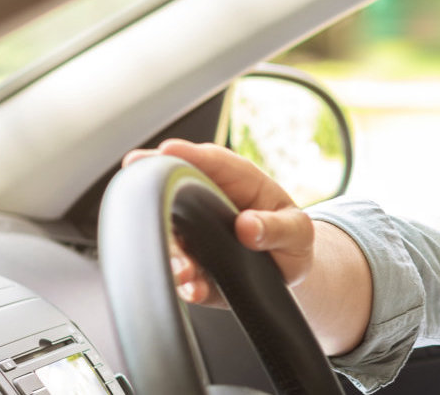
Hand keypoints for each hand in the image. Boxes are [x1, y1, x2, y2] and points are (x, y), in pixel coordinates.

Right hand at [123, 139, 314, 305]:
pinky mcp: (195, 270)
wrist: (287, 272)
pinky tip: (193, 289)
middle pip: (176, 192)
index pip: (212, 161)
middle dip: (155, 192)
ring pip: (173, 238)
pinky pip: (186, 276)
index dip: (187, 153)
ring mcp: (196, 238)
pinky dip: (186, 284)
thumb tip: (247, 225)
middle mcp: (207, 205)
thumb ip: (277, 227)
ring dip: (172, 251)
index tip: (167, 150)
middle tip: (142, 195)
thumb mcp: (297, 230)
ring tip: (182, 266)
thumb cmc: (290, 237)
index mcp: (237, 181)